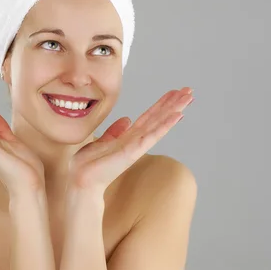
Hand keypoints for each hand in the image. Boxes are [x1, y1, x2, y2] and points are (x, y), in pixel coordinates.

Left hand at [67, 87, 193, 192]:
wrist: (81, 179)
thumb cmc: (89, 164)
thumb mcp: (102, 141)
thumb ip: (114, 131)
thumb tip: (127, 119)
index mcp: (129, 137)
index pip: (149, 116)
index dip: (161, 104)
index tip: (174, 92)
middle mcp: (136, 140)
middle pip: (158, 117)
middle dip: (174, 103)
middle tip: (189, 90)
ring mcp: (137, 145)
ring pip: (160, 123)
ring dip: (174, 110)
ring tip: (188, 97)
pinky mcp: (134, 151)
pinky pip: (152, 135)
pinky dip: (165, 125)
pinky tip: (177, 115)